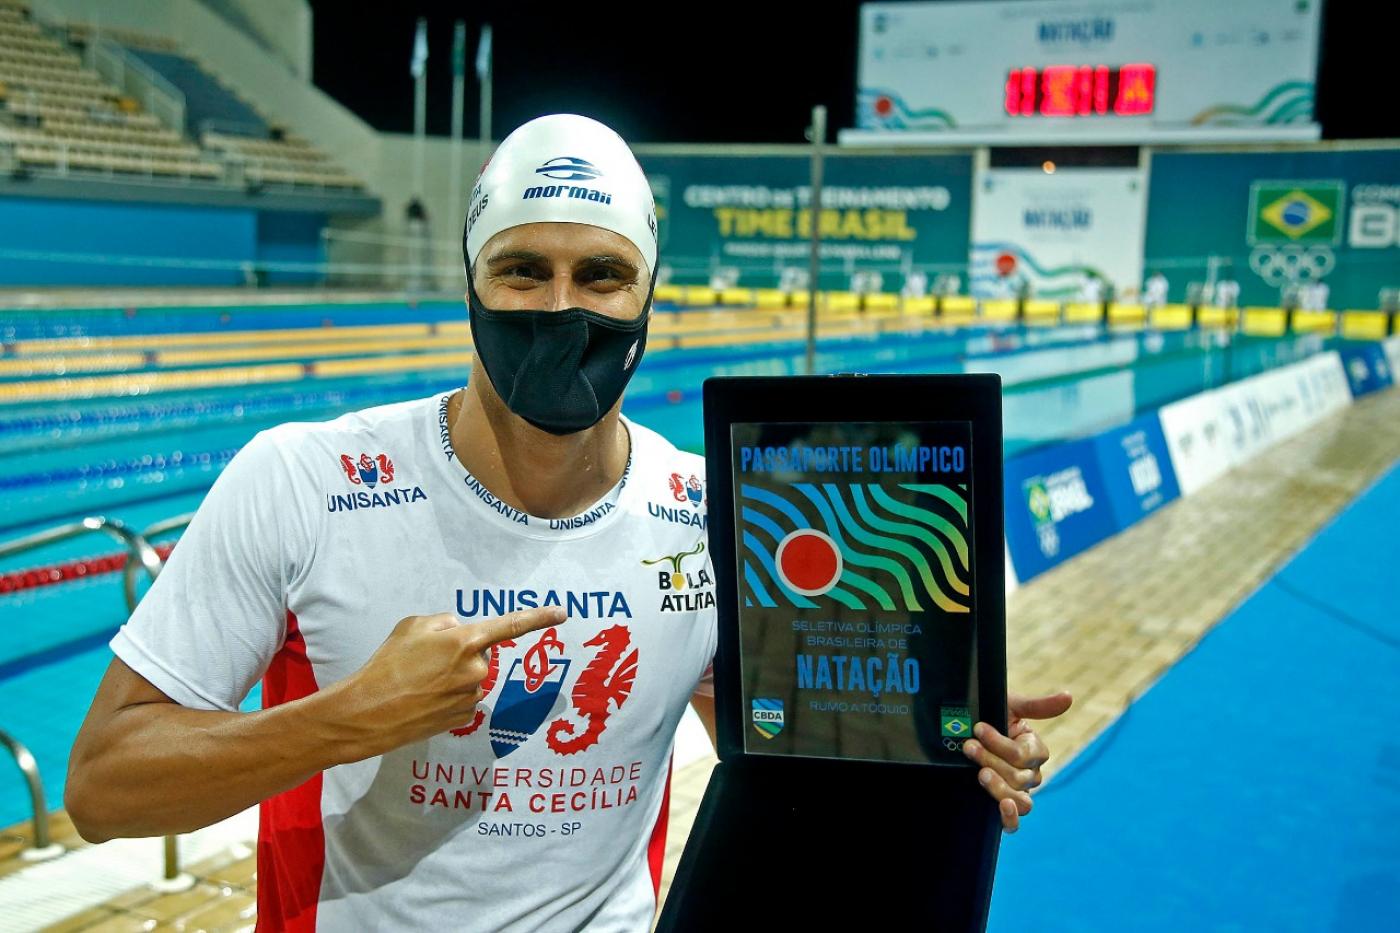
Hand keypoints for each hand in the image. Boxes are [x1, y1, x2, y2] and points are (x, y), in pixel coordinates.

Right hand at [328, 607, 565, 759]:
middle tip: (425, 661)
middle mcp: (476, 670)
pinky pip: (463, 697)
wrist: (369, 713)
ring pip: (471, 676)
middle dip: (460, 652)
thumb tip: (460, 631)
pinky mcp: (464, 718)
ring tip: (418, 681)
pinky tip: (423, 699)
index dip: (538, 617)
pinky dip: (447, 695)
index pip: (510, 625)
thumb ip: (445, 623)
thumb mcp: (412, 626)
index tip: (562, 613)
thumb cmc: (387, 665)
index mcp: (466, 641)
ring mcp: (472, 696)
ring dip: (452, 675)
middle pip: (480, 653)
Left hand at [962, 690, 1072, 832]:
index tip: (978, 729)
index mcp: (1035, 750)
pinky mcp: (1001, 807)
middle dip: (991, 759)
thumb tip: (1068, 696)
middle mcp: (1030, 774)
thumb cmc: (988, 715)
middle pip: (1019, 777)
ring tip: (980, 774)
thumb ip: (1037, 706)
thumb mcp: (1009, 706)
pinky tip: (1003, 806)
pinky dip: (1010, 818)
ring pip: (1021, 801)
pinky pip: (1013, 824)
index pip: (1024, 755)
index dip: (1000, 744)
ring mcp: (1017, 792)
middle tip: (969, 747)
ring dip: (1000, 787)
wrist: (958, 730)